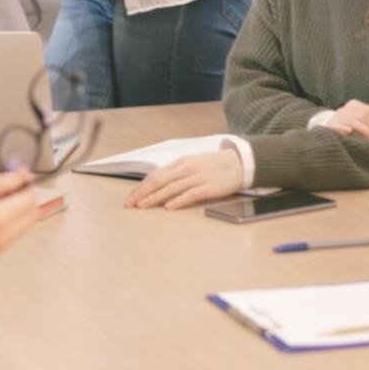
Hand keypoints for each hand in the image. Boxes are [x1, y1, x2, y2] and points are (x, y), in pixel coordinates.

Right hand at [0, 170, 39, 264]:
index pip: (29, 199)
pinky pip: (15, 233)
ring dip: (21, 209)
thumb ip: (1, 182)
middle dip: (26, 197)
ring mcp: (0, 246)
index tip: (21, 175)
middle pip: (32, 213)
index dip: (27, 184)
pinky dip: (13, 221)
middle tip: (11, 185)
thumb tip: (22, 176)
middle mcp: (3, 236)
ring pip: (26, 224)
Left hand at [124, 148, 243, 209]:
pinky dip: (178, 200)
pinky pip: (190, 194)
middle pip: (159, 181)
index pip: (155, 175)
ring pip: (171, 188)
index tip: (130, 197)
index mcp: (180, 163)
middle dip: (142, 193)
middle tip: (130, 204)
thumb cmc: (214, 165)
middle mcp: (186, 169)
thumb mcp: (192, 164)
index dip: (141, 186)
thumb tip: (158, 184)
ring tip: (142, 206)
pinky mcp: (208, 187)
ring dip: (155, 198)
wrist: (239, 162)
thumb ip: (176, 173)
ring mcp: (197, 177)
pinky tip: (169, 207)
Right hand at [324, 99, 368, 145]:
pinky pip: (335, 126)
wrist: (324, 125)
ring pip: (355, 121)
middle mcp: (347, 109)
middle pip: (367, 116)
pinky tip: (348, 133)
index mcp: (357, 105)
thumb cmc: (349, 124)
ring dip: (367, 131)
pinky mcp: (328, 125)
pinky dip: (342, 129)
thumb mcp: (361, 116)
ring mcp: (338, 117)